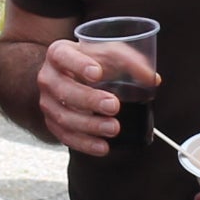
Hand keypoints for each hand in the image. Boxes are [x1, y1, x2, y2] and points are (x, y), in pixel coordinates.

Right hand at [37, 39, 150, 157]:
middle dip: (89, 100)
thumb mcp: (110, 54)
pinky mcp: (52, 122)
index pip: (63, 56)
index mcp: (59, 53)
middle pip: (63, 90)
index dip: (78, 64)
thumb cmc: (93, 62)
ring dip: (89, 125)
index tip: (97, 72)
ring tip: (113, 128)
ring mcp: (47, 102)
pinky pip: (64, 136)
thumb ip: (131, 62)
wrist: (71, 77)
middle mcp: (48, 77)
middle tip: (114, 106)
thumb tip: (152, 79)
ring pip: (63, 116)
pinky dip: (84, 143)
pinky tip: (103, 147)